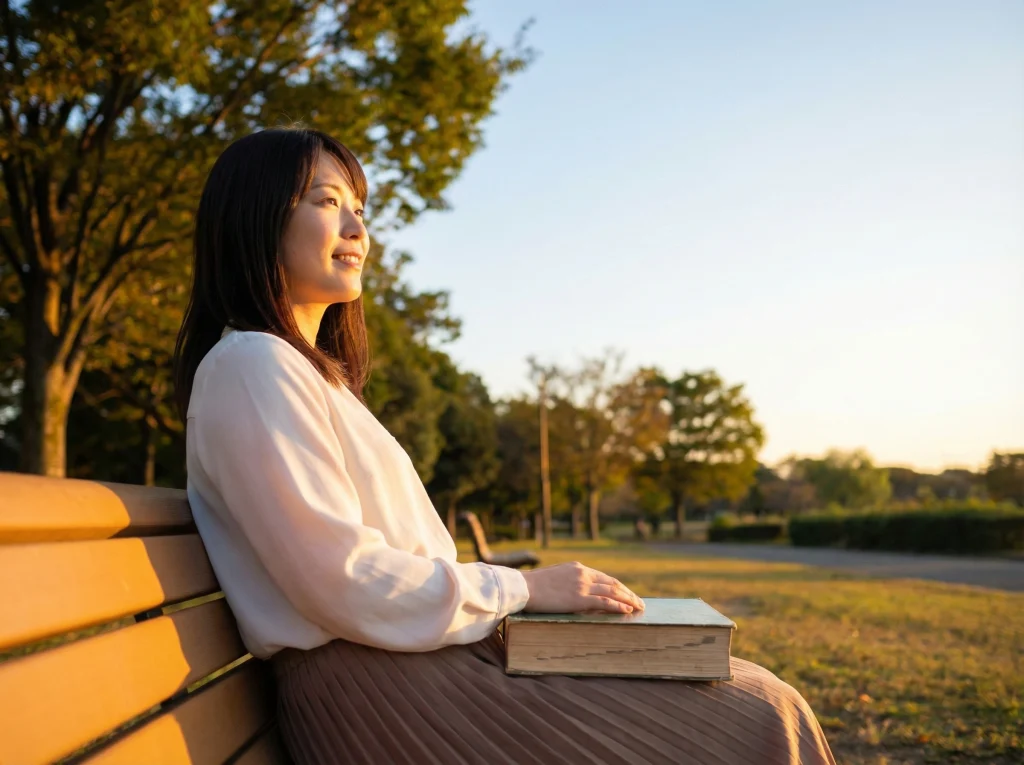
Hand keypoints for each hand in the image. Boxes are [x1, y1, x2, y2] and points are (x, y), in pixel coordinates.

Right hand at [520, 561, 645, 614]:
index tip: (627, 593)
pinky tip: (628, 611)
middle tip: (639, 602)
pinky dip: (619, 606)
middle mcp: (583, 574)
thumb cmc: (533, 585)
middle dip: (628, 593)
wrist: (522, 587)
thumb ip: (569, 582)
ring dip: (628, 600)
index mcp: (578, 568)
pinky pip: (605, 602)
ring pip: (613, 592)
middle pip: (613, 583)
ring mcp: (582, 586)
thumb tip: (577, 593)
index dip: (618, 586)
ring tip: (639, 607)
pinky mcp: (579, 599)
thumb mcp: (555, 578)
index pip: (604, 577)